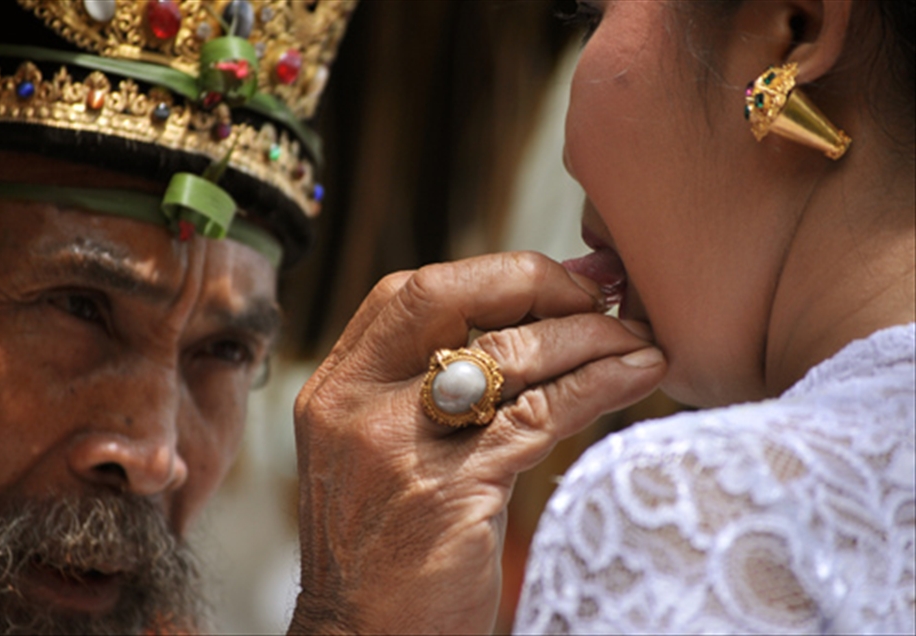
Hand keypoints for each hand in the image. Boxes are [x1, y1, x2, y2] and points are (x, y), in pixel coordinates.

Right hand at [289, 252, 664, 634]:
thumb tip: (529, 319)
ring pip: (509, 355)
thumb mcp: (384, 452)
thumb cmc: (385, 549)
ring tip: (639, 341)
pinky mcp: (448, 491)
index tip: (557, 282)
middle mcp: (355, 404)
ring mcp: (397, 445)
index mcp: (337, 387)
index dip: (492, 274)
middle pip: (448, 296)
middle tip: (599, 297)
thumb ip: (431, 388)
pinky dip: (599, 386)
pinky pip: (541, 415)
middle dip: (534, 283)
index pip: (410, 291)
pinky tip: (639, 378)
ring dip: (588, 337)